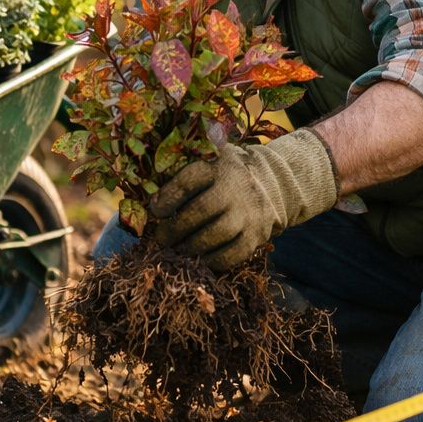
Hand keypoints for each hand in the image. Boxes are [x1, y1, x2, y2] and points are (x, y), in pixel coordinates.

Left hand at [149, 128, 338, 271]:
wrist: (272, 183)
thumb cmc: (226, 175)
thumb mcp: (210, 160)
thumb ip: (184, 173)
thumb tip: (150, 203)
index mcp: (220, 164)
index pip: (190, 180)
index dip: (169, 196)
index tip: (154, 210)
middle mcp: (237, 186)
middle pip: (201, 210)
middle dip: (174, 229)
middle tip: (161, 239)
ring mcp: (250, 212)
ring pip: (216, 235)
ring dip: (190, 247)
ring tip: (176, 252)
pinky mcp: (258, 235)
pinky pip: (233, 255)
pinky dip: (212, 261)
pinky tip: (198, 261)